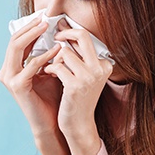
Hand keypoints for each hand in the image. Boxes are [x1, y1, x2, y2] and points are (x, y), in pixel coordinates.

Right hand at [0, 14, 65, 139]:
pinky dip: (44, 55)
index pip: (17, 40)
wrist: (50, 121)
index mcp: (11, 67)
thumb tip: (57, 30)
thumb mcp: (49, 68)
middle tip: (45, 17)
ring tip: (49, 27)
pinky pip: (31, 64)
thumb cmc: (51, 96)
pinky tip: (57, 49)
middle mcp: (6, 72)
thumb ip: (48, 53)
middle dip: (30, 27)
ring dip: (34, 35)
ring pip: (17, 47)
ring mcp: (9, 79)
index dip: (29, 27)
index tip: (44, 16)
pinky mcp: (17, 86)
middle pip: (14, 40)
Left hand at [45, 26, 113, 150]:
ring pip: (64, 52)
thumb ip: (79, 56)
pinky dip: (50, 68)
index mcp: (104, 65)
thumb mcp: (85, 76)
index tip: (61, 29)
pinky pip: (56, 66)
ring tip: (53, 68)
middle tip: (56, 34)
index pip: (87, 39)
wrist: (78, 124)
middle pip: (82, 36)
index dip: (71, 33)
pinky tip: (49, 74)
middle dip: (65, 32)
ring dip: (54, 59)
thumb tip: (64, 31)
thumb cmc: (78, 99)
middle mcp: (99, 69)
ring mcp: (88, 77)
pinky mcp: (74, 86)